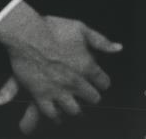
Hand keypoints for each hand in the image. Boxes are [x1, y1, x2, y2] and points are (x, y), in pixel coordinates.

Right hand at [0, 1, 121, 133]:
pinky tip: (58, 115)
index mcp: (87, 66)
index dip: (103, 82)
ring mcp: (58, 90)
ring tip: (75, 106)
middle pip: (92, 98)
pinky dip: (56, 116)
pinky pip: (51, 113)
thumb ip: (101, 42)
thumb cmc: (55, 29)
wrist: (28, 35)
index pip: (104, 83)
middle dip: (92, 96)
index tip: (100, 82)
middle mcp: (75, 82)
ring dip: (76, 109)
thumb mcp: (82, 29)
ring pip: (74, 110)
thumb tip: (118, 48)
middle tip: (89, 95)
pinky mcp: (41, 95)